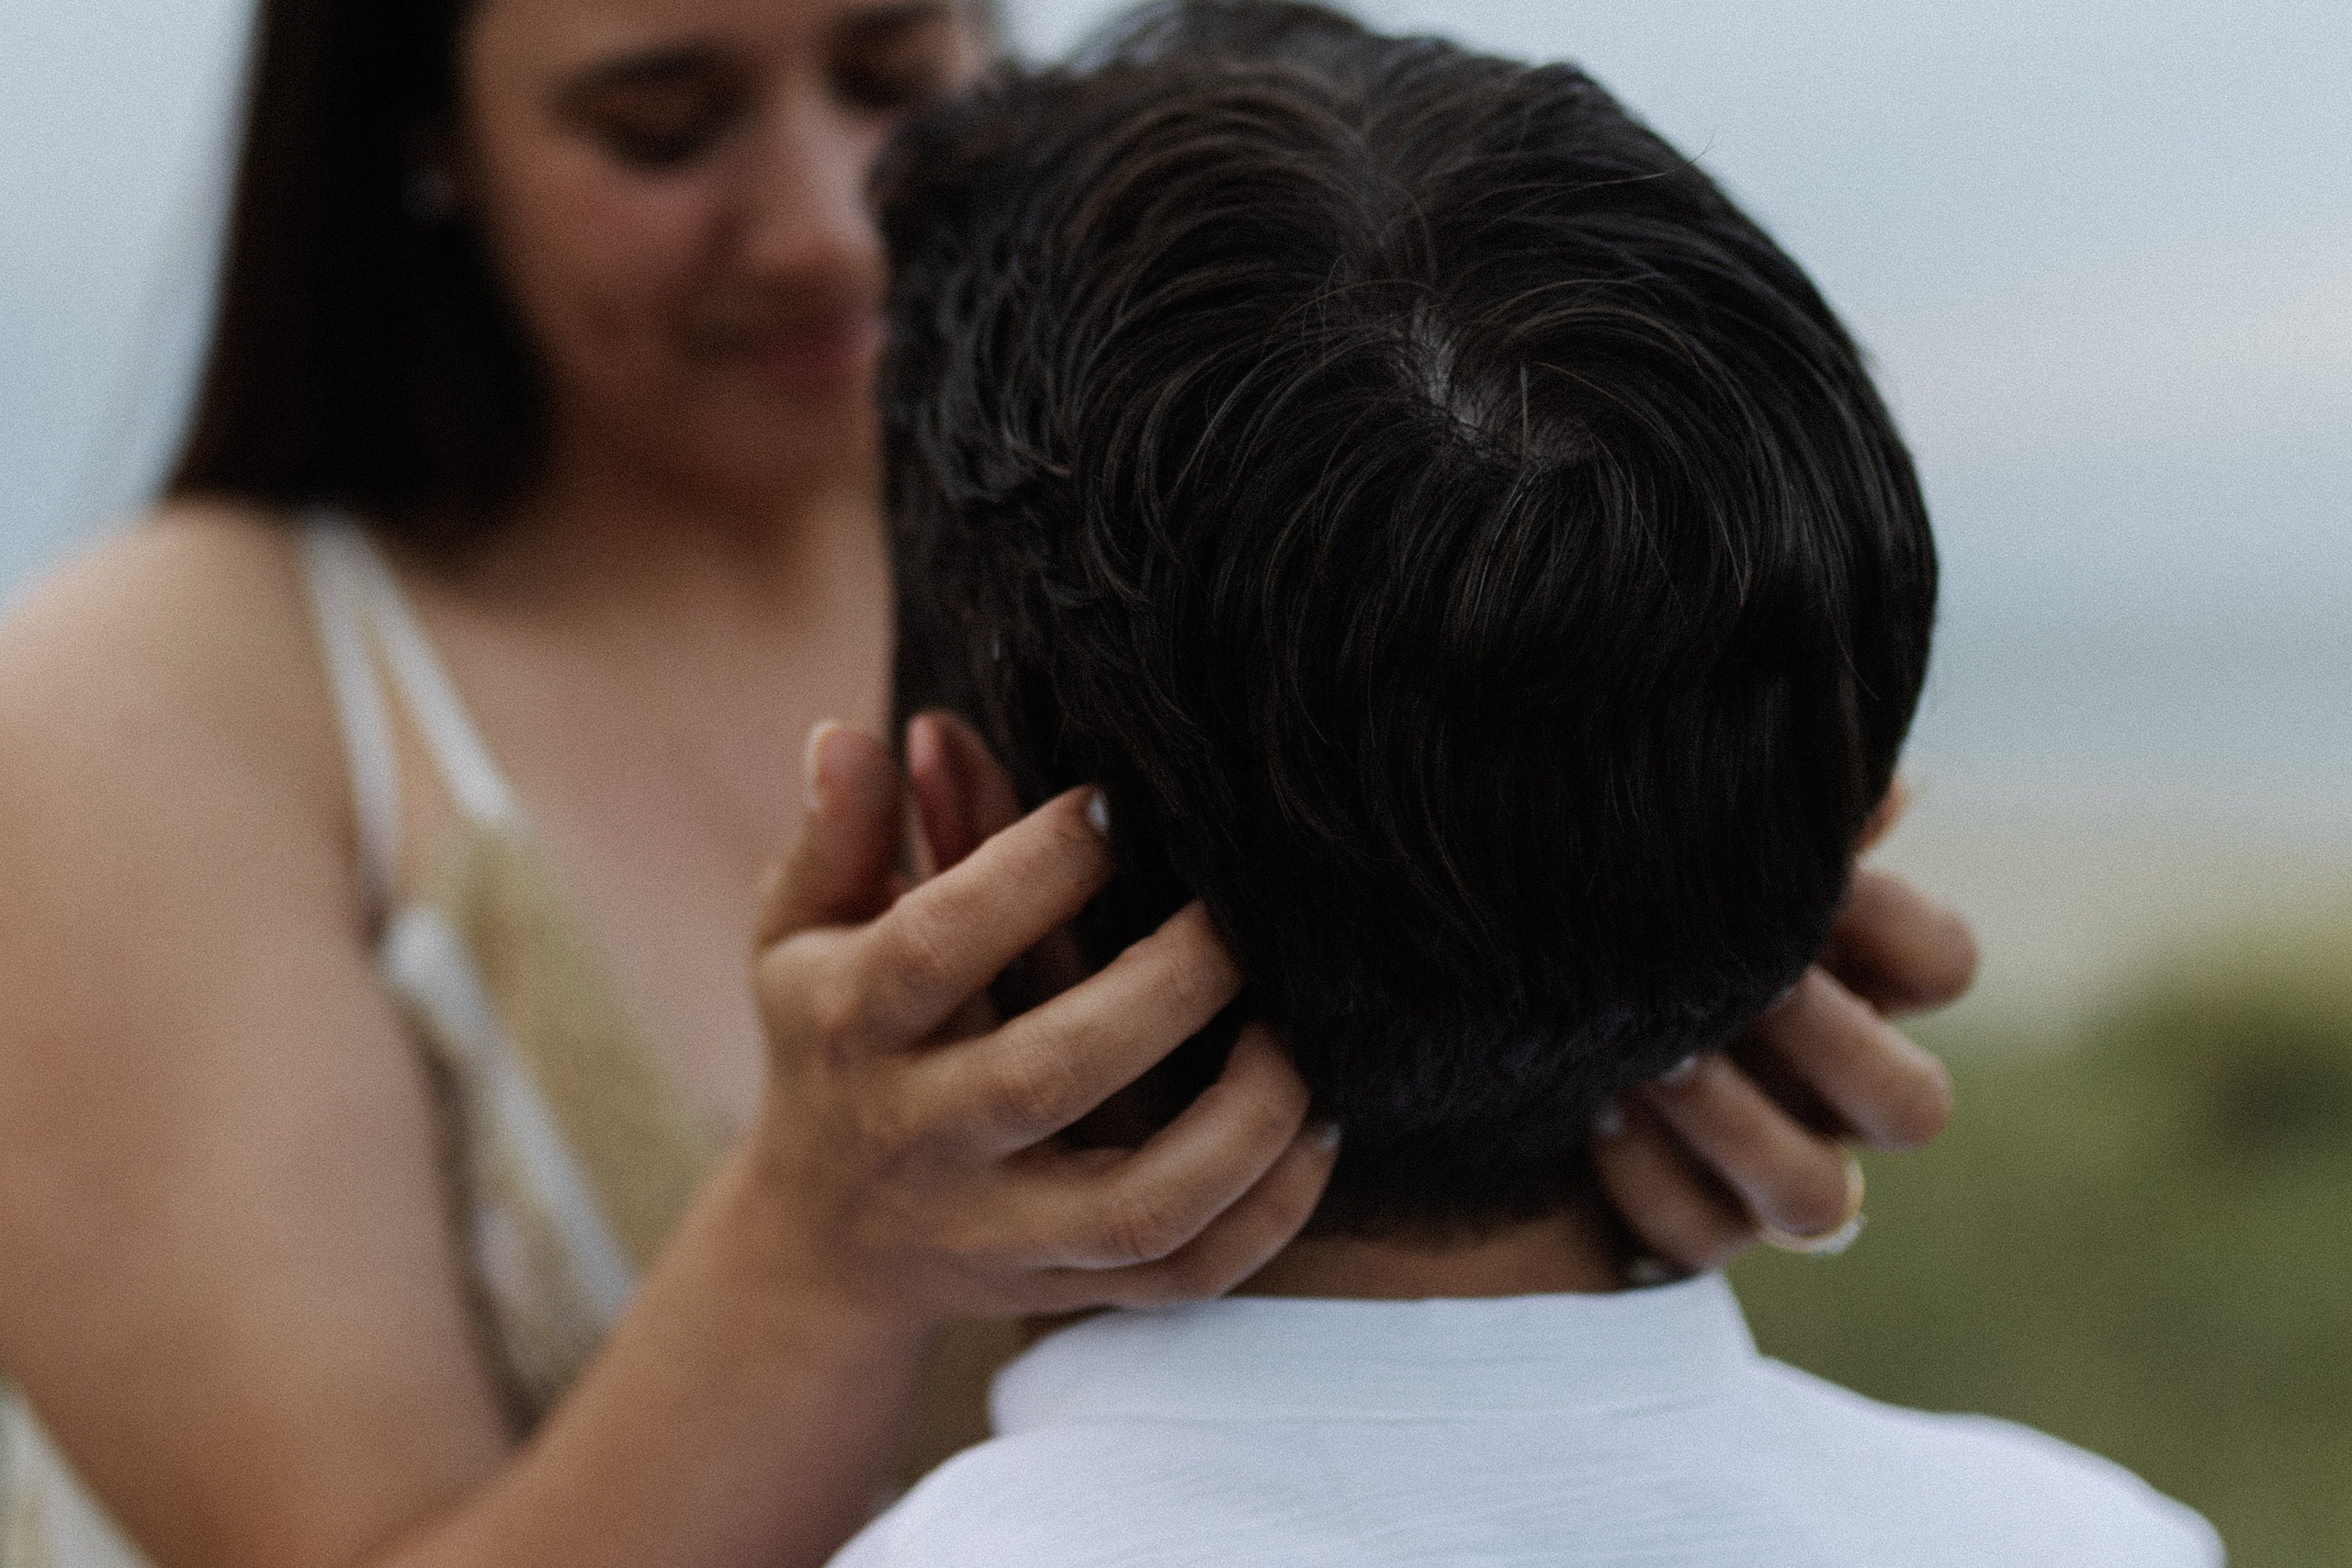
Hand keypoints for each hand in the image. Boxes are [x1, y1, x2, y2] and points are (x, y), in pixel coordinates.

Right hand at [741, 723, 1336, 1329]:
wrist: (820, 1242)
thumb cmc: (832, 1039)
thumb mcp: (801, 931)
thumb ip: (843, 832)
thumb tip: (876, 731)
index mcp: (852, 1022)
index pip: (938, 943)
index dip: (1033, 865)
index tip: (1114, 806)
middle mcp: (920, 1133)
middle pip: (1047, 1075)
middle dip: (1167, 984)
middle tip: (1239, 913)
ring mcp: (997, 1227)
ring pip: (1137, 1205)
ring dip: (1242, 1119)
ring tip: (1296, 1028)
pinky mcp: (1065, 1286)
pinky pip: (1185, 1272)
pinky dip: (1268, 1211)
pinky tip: (1313, 1126)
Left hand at [1590, 782, 1975, 1271]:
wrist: (1426, 1004)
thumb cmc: (1556, 896)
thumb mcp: (1643, 842)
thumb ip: (1759, 819)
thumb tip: (1881, 790)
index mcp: (1834, 975)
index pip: (1942, 964)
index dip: (1901, 930)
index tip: (1822, 888)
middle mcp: (1812, 1086)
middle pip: (1912, 1109)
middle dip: (1831, 1045)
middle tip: (1745, 990)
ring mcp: (1752, 1173)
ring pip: (1820, 1200)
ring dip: (1737, 1124)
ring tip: (1652, 1061)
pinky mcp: (1676, 1235)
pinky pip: (1705, 1241)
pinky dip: (1653, 1181)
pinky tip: (1589, 1117)